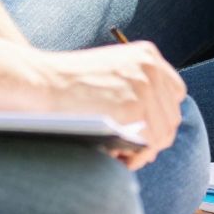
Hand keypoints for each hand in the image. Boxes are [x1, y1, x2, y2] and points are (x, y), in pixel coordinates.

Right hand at [37, 40, 185, 166]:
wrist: (39, 81)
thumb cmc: (64, 82)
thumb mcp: (107, 73)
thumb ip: (132, 88)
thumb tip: (152, 129)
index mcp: (146, 55)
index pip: (174, 91)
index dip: (163, 115)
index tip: (149, 131)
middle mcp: (151, 67)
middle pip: (172, 114)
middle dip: (155, 137)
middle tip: (135, 153)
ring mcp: (145, 88)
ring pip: (164, 132)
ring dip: (147, 150)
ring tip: (127, 159)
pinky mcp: (134, 110)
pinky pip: (149, 143)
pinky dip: (137, 156)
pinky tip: (121, 159)